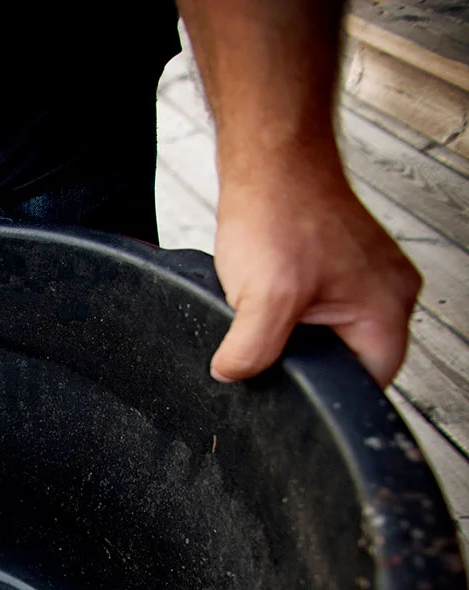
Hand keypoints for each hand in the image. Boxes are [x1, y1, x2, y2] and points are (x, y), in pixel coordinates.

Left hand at [209, 164, 420, 388]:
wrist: (270, 160)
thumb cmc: (280, 212)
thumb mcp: (262, 298)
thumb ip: (252, 352)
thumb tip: (235, 376)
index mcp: (387, 308)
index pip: (368, 383)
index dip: (324, 395)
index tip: (288, 390)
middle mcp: (387, 292)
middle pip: (348, 360)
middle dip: (304, 361)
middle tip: (271, 344)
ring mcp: (366, 275)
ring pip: (328, 332)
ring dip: (293, 333)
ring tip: (268, 312)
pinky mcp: (341, 263)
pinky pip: (317, 305)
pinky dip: (289, 309)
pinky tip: (266, 296)